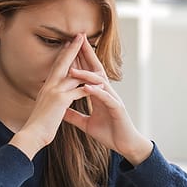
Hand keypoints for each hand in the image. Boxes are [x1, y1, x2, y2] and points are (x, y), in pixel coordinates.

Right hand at [9, 35, 92, 157]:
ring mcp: (55, 91)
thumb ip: (50, 100)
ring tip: (94, 55)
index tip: (70, 43)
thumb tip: (52, 98)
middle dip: (72, 48)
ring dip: (85, 63)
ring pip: (72, 73)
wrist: (31, 135)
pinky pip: (78, 90)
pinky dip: (89, 86)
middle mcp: (49, 86)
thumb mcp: (44, 108)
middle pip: (63, 63)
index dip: (64, 54)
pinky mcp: (61, 100)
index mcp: (46, 87)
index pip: (56, 67)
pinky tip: (99, 83)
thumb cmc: (38, 126)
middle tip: (80, 36)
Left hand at [63, 35, 152, 165]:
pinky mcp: (117, 108)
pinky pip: (106, 98)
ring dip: (86, 75)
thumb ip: (74, 115)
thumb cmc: (109, 133)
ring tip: (72, 69)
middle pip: (95, 69)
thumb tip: (61, 111)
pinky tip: (86, 88)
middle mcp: (107, 92)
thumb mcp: (86, 124)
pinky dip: (96, 92)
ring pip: (99, 82)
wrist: (125, 145)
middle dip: (87, 54)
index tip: (69, 47)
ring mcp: (113, 99)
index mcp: (99, 94)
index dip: (80, 60)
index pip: (88, 72)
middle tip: (78, 40)